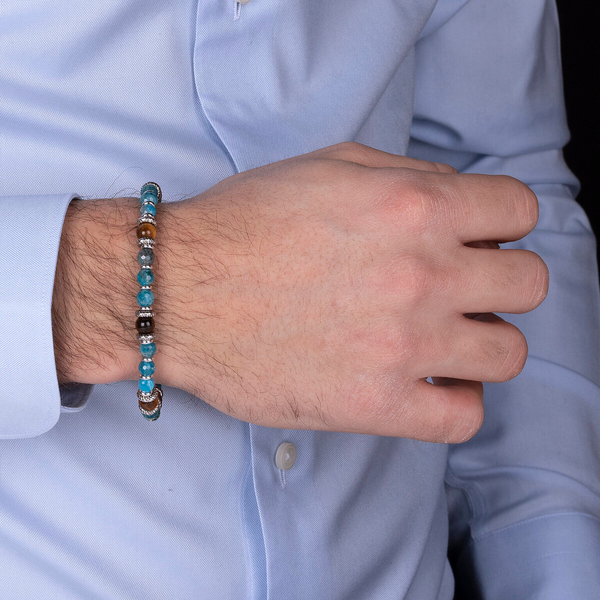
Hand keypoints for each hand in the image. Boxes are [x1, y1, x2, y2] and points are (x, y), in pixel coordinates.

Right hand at [151, 142, 547, 441]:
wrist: (177, 290)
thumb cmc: (244, 224)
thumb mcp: (329, 166)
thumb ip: (409, 174)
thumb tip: (459, 199)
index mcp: (415, 207)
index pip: (520, 211)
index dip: (503, 223)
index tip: (481, 238)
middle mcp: (422, 275)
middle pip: (527, 284)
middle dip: (499, 282)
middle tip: (460, 289)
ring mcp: (404, 346)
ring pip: (508, 354)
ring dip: (483, 343)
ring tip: (444, 341)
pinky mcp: (376, 405)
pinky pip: (463, 418)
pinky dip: (455, 402)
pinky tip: (426, 385)